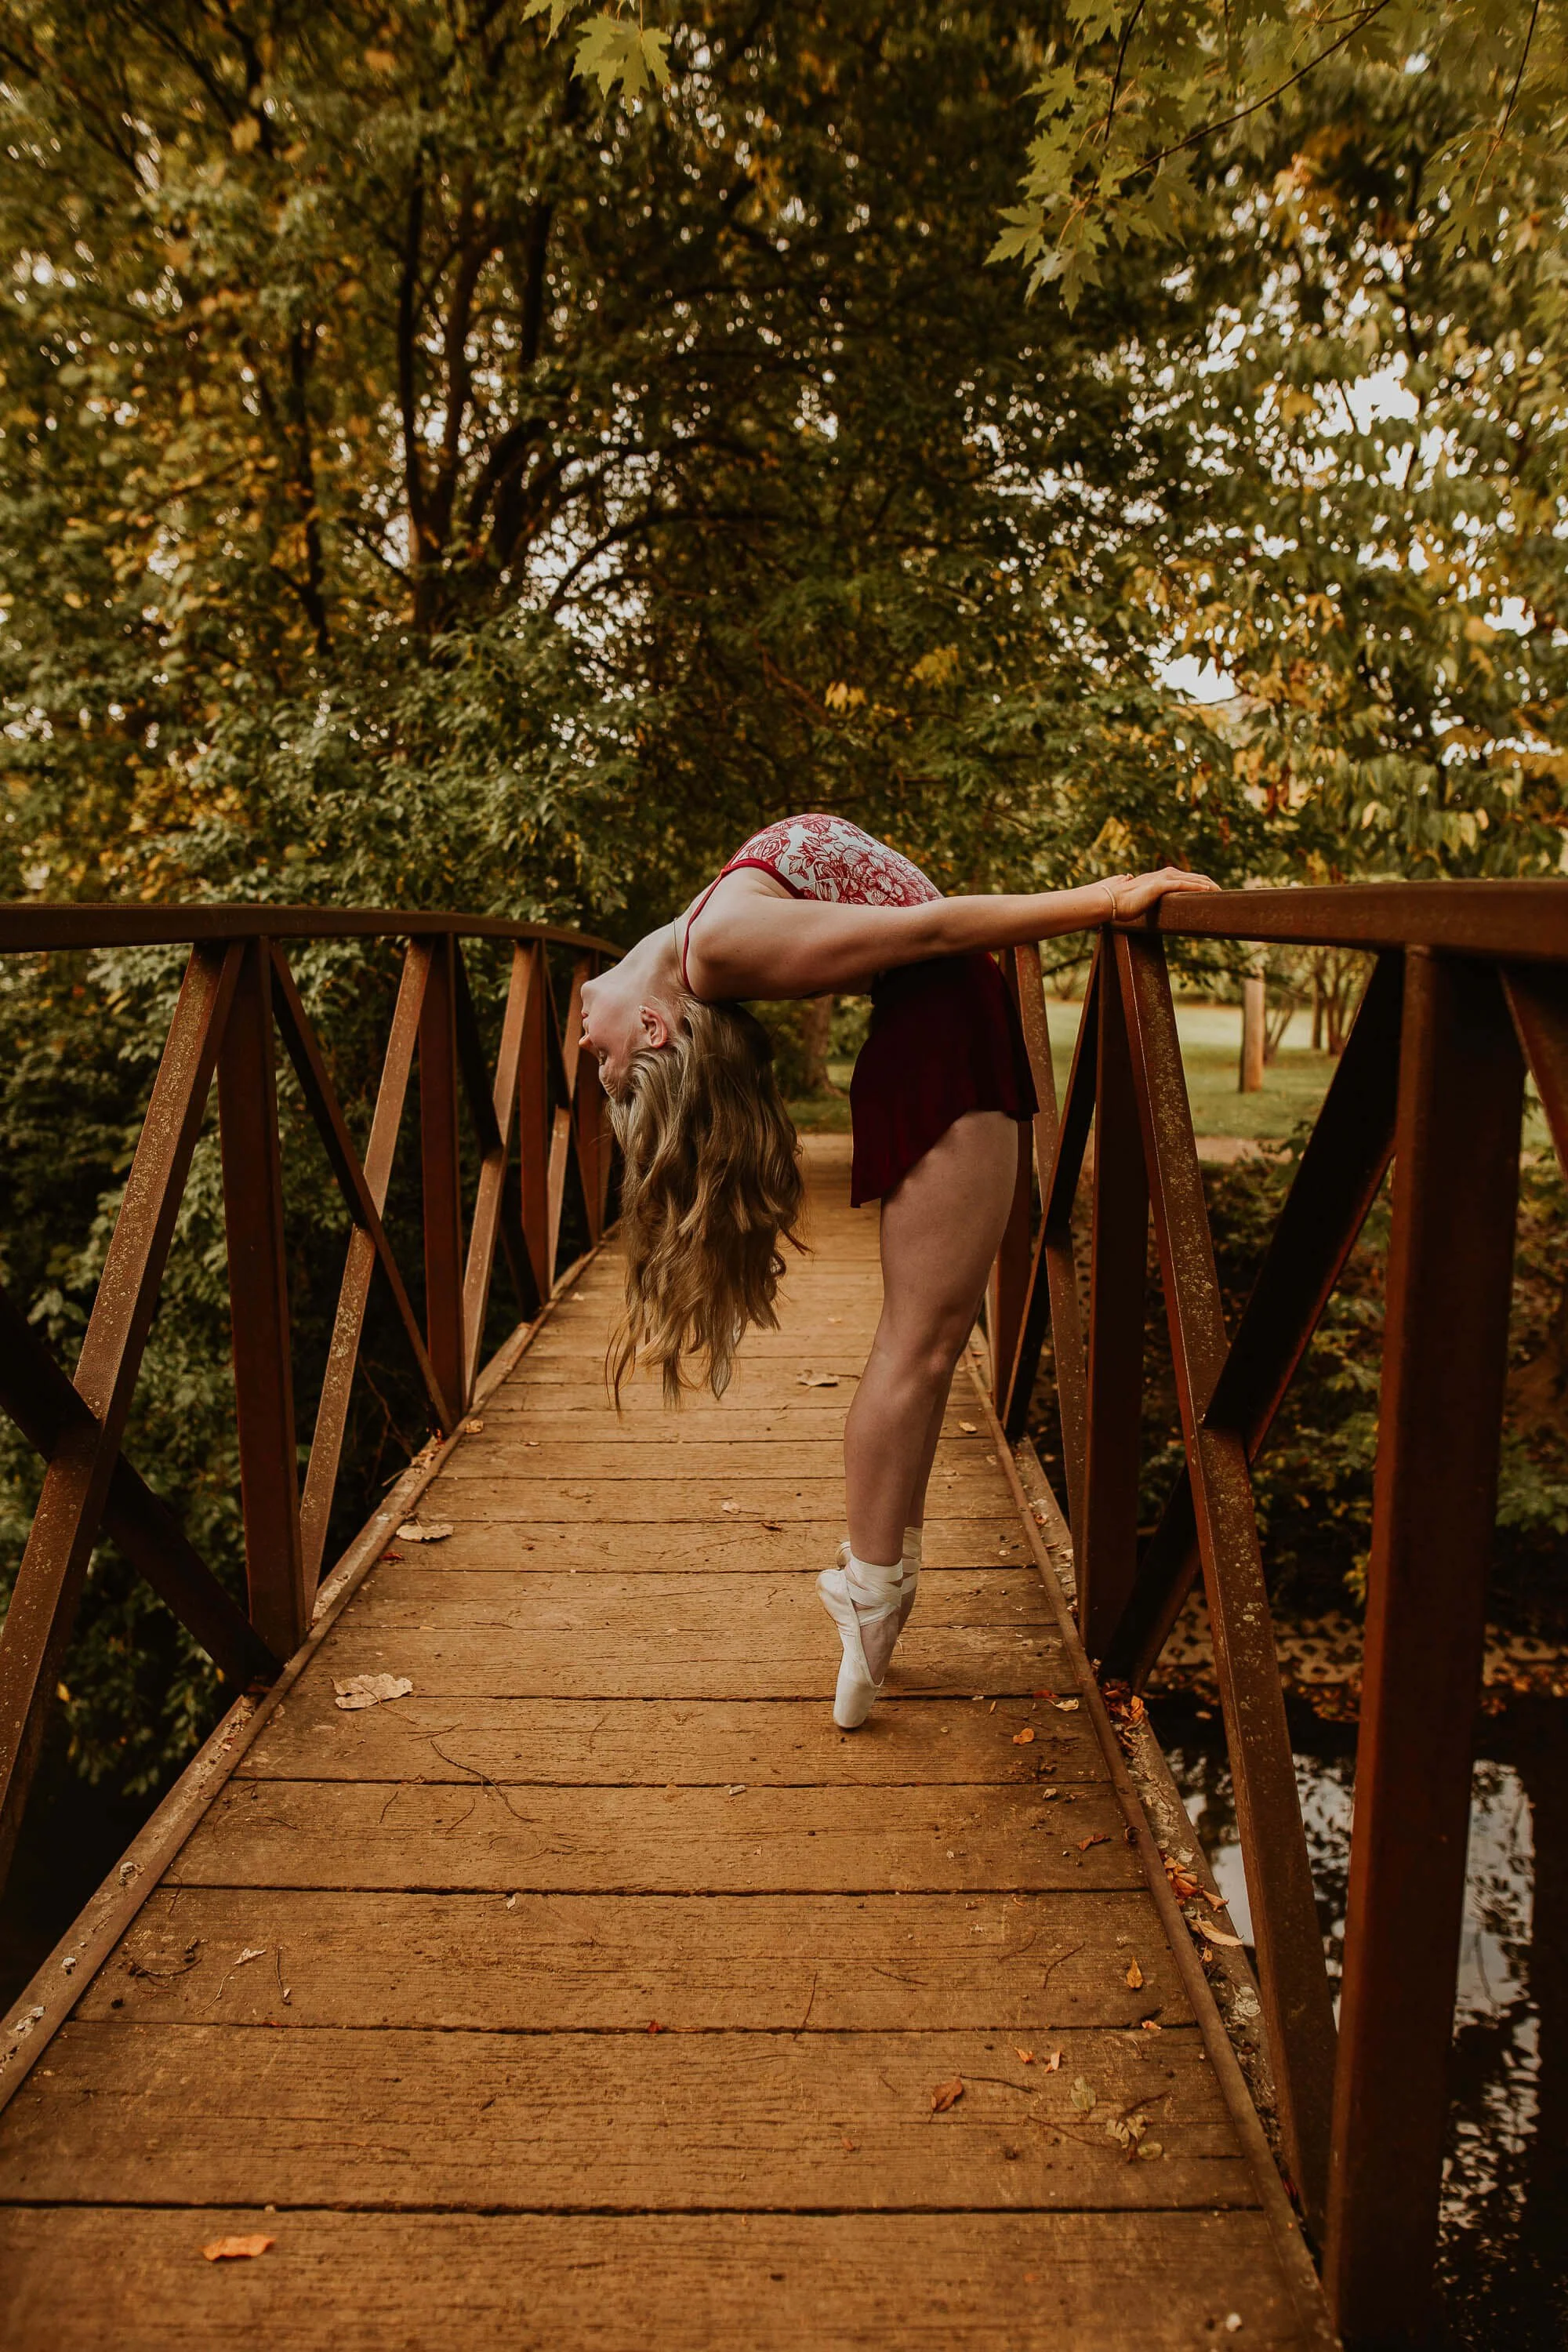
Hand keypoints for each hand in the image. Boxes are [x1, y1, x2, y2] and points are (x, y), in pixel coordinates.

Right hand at [1097, 866, 1219, 920]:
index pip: (1185, 877)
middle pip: (1193, 876)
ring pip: (1192, 879)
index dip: (1199, 883)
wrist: (1109, 901)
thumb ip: (1137, 888)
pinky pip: (1184, 884)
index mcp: (1159, 877)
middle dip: (1209, 883)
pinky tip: (1208, 891)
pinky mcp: (1160, 885)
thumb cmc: (1119, 901)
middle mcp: (1163, 874)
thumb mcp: (1133, 895)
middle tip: (1222, 892)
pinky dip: (1197, 886)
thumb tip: (1128, 879)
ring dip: (1208, 884)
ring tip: (1220, 891)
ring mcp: (1162, 879)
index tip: (1211, 891)